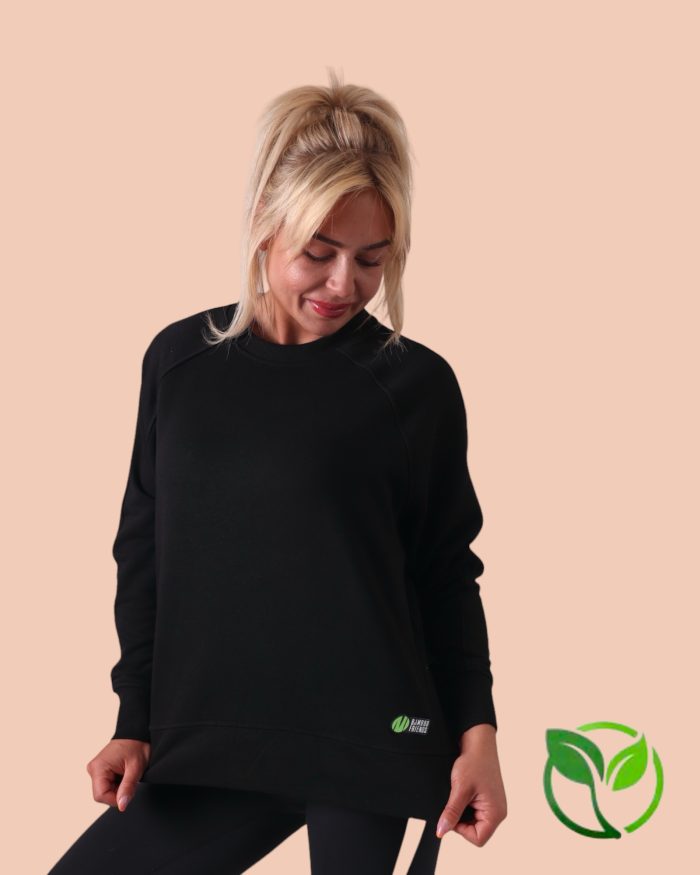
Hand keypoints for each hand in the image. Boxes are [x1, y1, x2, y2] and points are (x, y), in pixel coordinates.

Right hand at [86, 738, 150, 811]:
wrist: (138, 733)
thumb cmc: (137, 745)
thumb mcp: (135, 768)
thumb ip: (128, 788)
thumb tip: (121, 806)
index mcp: (98, 768)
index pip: (100, 796)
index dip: (115, 799)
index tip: (128, 792)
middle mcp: (94, 769)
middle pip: (102, 795)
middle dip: (117, 793)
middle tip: (130, 780)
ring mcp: (96, 769)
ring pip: (105, 791)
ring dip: (118, 788)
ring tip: (127, 775)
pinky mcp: (100, 770)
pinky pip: (106, 785)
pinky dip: (117, 784)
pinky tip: (123, 774)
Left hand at [435, 724, 506, 845]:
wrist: (477, 742)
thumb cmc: (473, 762)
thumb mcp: (460, 789)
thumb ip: (451, 812)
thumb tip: (441, 832)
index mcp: (496, 813)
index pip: (478, 839)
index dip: (461, 831)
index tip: (452, 814)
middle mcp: (497, 812)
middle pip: (476, 832)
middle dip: (461, 821)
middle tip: (454, 802)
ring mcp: (493, 805)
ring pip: (473, 822)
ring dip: (462, 813)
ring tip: (458, 795)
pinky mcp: (487, 799)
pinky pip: (474, 812)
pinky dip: (464, 806)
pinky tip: (461, 793)